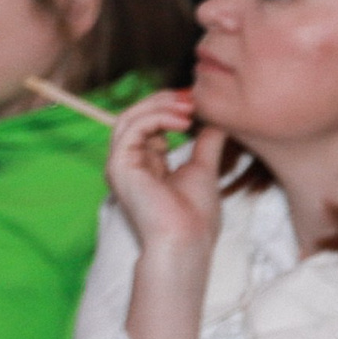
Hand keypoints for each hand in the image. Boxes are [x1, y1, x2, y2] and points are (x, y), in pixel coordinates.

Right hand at [106, 88, 223, 338]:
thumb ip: (206, 145)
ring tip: (189, 108)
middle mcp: (129, 162)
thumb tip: (218, 121)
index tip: (196, 101)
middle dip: (163, 102)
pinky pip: (131, 130)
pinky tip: (181, 122)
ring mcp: (120, 165)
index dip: (169, 108)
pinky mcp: (119, 167)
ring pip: (129, 119)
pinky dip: (155, 118)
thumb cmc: (195, 217)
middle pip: (135, 117)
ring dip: (160, 107)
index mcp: (146, 164)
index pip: (149, 124)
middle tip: (191, 97)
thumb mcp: (204, 170)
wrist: (186, 242)